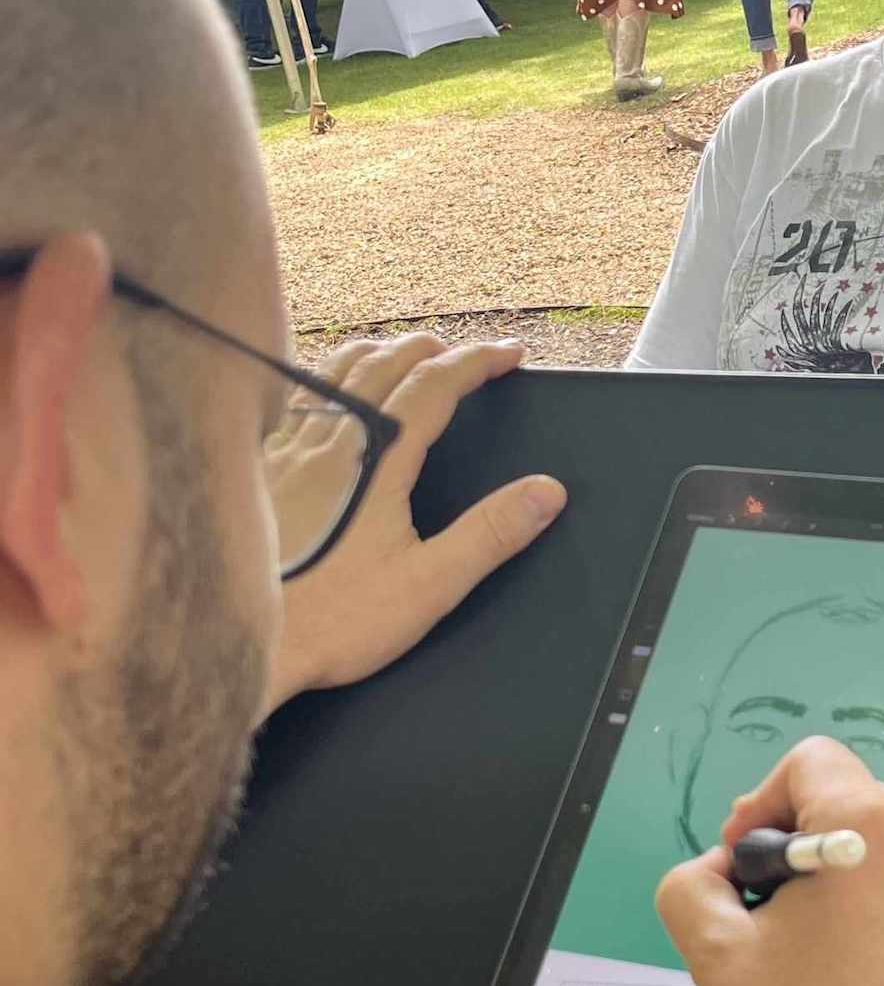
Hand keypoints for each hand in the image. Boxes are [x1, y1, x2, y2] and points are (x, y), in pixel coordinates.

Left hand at [265, 336, 565, 713]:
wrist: (236, 636)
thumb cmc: (331, 621)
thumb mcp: (429, 586)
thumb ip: (490, 534)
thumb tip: (545, 492)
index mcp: (378, 461)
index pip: (435, 386)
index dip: (477, 362)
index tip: (509, 354)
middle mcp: (330, 441)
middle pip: (385, 365)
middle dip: (432, 349)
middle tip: (465, 352)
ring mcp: (287, 451)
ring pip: (335, 373)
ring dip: (378, 352)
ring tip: (402, 353)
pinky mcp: (259, 470)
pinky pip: (294, 400)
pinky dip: (326, 380)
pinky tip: (324, 395)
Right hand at [656, 736, 883, 985]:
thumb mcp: (716, 953)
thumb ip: (692, 883)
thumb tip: (721, 867)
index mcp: (875, 827)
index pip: (810, 763)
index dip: (763, 802)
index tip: (745, 861)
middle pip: (849, 799)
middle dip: (800, 843)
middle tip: (769, 910)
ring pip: (883, 842)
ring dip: (839, 873)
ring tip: (810, 945)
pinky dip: (878, 901)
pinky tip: (852, 960)